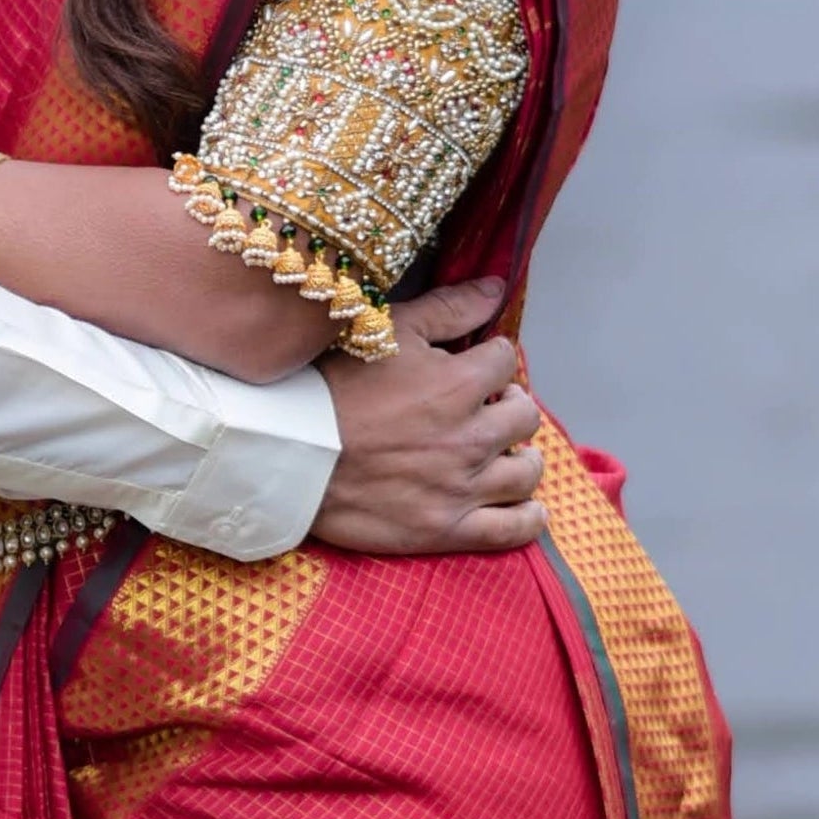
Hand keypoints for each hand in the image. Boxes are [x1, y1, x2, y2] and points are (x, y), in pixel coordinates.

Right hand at [312, 280, 545, 554]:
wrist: (290, 453)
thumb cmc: (334, 385)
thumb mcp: (390, 330)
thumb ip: (449, 308)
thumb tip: (497, 288)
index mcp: (459, 384)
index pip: (506, 361)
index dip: (491, 359)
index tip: (476, 368)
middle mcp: (471, 436)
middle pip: (525, 416)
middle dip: (509, 405)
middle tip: (486, 408)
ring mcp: (462, 487)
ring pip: (526, 472)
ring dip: (520, 456)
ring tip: (501, 452)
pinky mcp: (447, 529)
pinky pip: (511, 529)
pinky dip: (527, 518)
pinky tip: (525, 507)